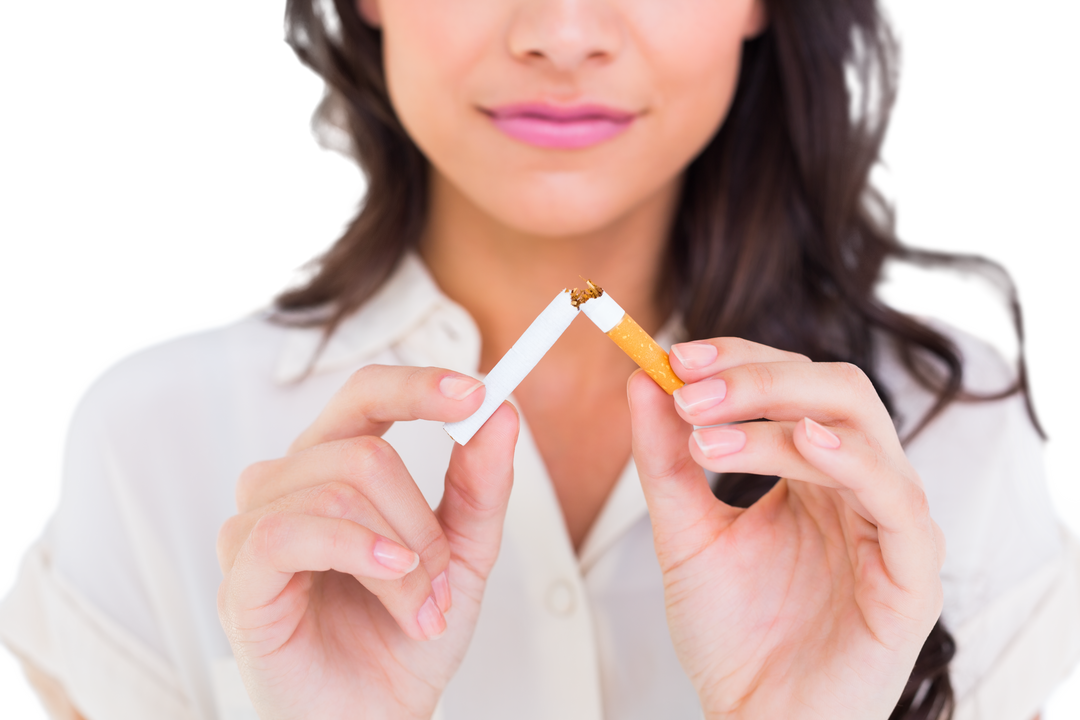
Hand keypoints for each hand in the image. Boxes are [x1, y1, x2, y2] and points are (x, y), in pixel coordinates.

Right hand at [216, 366, 518, 719]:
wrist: (376, 717)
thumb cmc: (404, 635)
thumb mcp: (464, 554)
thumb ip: (480, 484)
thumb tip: (500, 415)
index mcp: (336, 469)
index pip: (365, 395)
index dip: (416, 386)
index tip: (475, 394)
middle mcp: (290, 486)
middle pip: (363, 448)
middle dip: (423, 518)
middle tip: (444, 574)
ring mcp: (257, 529)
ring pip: (340, 491)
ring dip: (404, 557)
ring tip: (419, 607)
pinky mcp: (242, 577)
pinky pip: (289, 531)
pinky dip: (355, 550)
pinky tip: (389, 576)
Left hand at [628, 339, 945, 719]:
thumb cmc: (735, 636)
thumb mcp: (685, 532)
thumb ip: (665, 459)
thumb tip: (643, 381)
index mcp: (810, 472)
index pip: (790, 382)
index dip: (737, 360)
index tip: (675, 357)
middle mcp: (854, 487)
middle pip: (832, 389)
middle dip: (757, 378)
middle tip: (691, 390)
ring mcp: (887, 526)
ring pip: (859, 430)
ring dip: (778, 416)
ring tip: (707, 436)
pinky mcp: (911, 576)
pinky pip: (898, 500)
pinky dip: (855, 462)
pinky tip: (808, 445)